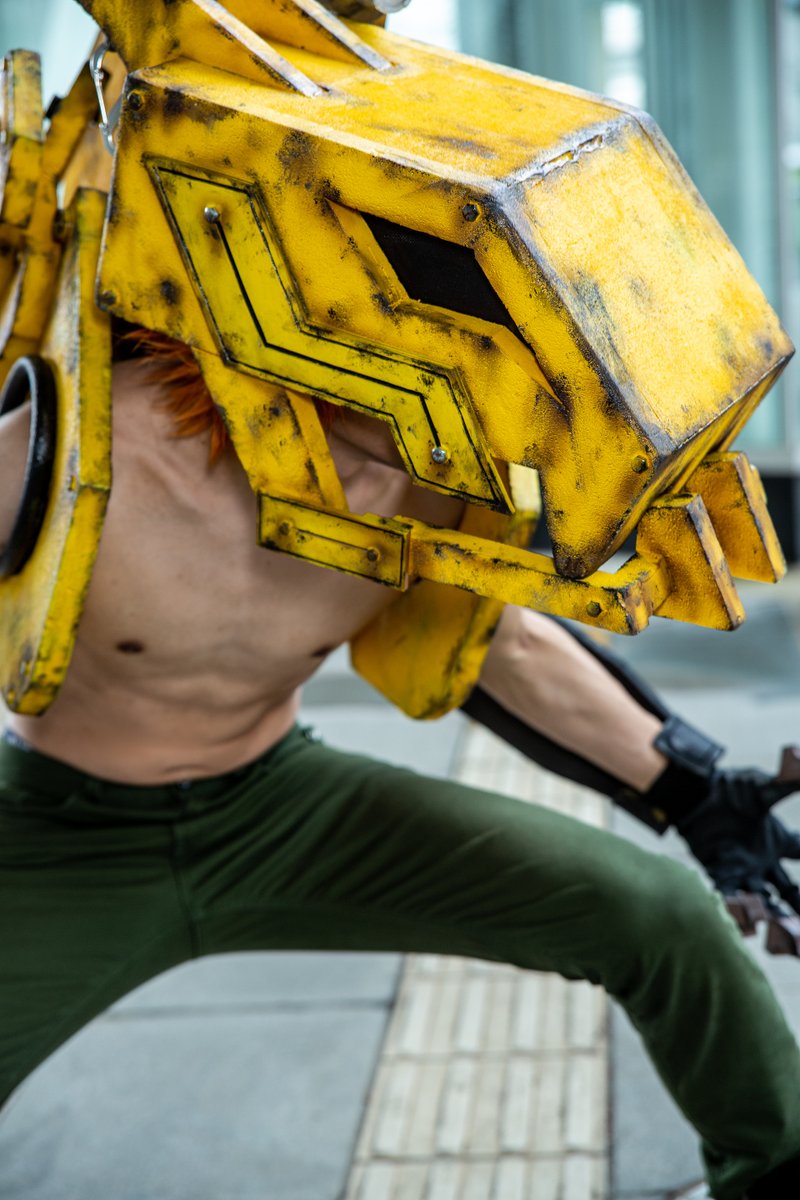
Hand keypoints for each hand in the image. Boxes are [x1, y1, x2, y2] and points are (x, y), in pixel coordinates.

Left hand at [677, 748, 799, 954]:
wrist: (692, 793)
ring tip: (780, 928)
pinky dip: (736, 904)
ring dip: (770, 910)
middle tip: (799, 919)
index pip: (799, 853)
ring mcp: (741, 866)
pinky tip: (742, 919)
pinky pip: (729, 890)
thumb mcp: (759, 786)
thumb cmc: (725, 789)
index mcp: (775, 839)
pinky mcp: (718, 869)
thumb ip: (784, 784)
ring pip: (760, 895)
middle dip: (795, 902)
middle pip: (786, 888)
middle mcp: (760, 858)